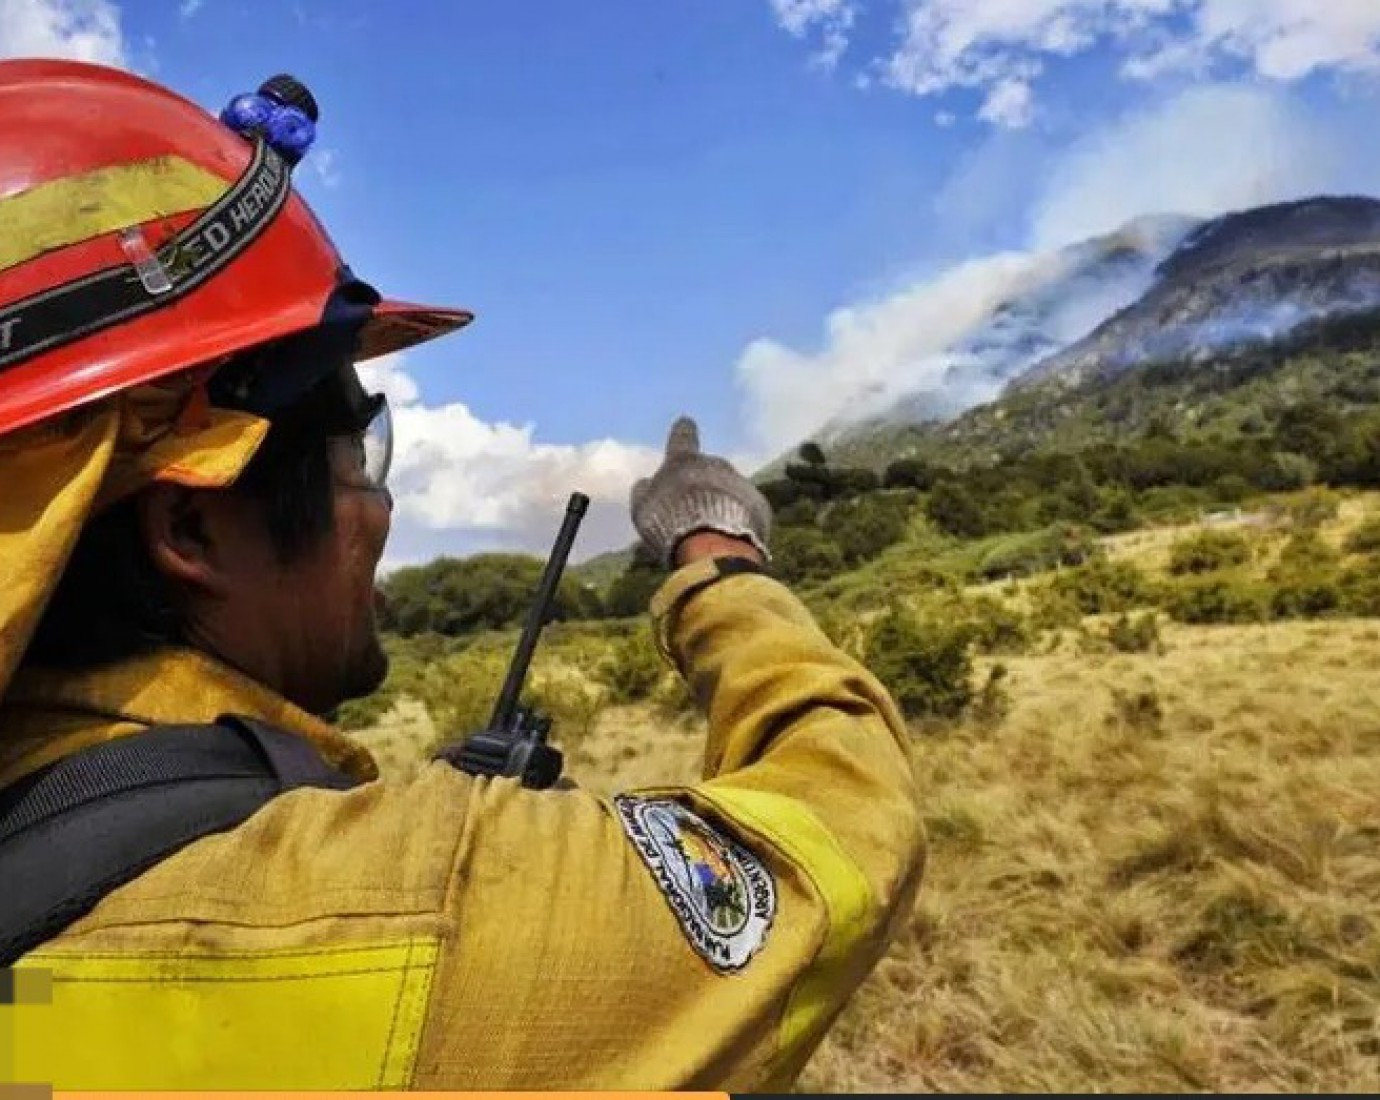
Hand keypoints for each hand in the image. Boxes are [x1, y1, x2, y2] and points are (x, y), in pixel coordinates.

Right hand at [630, 416, 772, 568]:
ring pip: (729, 488)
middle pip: (709, 469)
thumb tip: (646, 483)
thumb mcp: (644, 508)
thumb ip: (645, 492)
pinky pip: (747, 508)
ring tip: (711, 530)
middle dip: (703, 484)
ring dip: (722, 502)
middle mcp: (715, 464)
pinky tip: (730, 535)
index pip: (682, 436)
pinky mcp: (759, 503)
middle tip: (694, 511)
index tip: (685, 423)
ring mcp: (740, 482)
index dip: (682, 431)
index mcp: (684, 461)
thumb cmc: (670, 524)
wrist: (713, 546)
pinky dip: (740, 517)